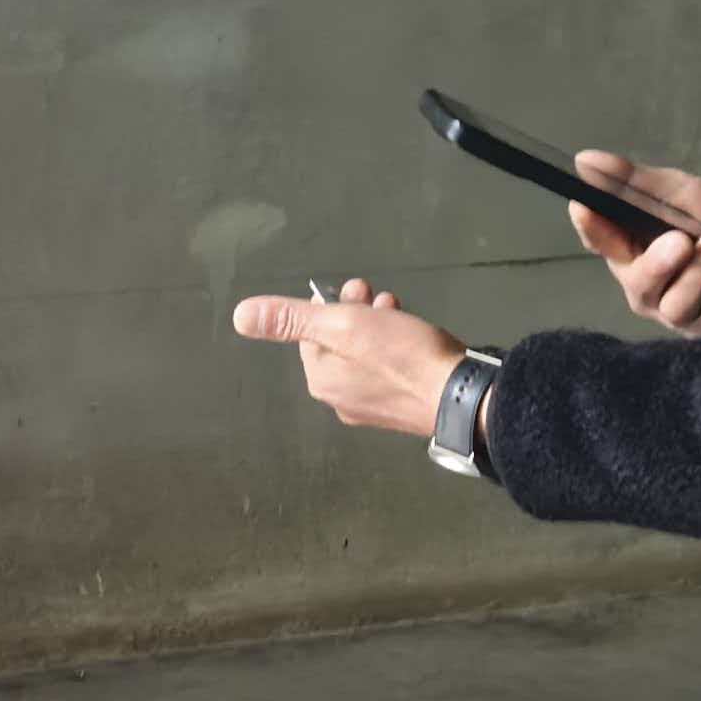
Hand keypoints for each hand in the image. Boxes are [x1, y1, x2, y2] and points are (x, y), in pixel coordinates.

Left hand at [227, 277, 470, 435]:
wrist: (460, 397)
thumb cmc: (400, 355)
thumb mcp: (342, 325)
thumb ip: (291, 319)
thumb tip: (239, 316)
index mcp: (321, 380)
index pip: (312, 333)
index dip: (332, 306)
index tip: (357, 290)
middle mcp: (340, 400)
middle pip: (339, 344)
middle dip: (356, 312)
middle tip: (378, 295)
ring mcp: (372, 410)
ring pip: (365, 356)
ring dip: (377, 325)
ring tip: (399, 308)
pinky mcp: (402, 411)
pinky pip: (388, 372)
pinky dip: (396, 349)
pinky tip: (415, 337)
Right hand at [566, 152, 700, 334]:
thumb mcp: (681, 195)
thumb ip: (636, 184)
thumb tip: (584, 160)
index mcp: (633, 255)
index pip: (602, 244)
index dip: (591, 229)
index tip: (584, 206)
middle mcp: (652, 292)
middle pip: (640, 286)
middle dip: (657, 264)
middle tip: (679, 241)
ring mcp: (687, 314)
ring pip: (680, 305)